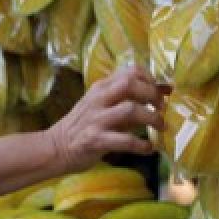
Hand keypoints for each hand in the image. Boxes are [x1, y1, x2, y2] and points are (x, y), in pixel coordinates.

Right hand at [45, 66, 169, 173]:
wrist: (56, 147)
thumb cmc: (83, 125)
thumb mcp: (103, 105)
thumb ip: (128, 99)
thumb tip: (163, 92)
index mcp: (101, 87)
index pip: (130, 71)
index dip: (150, 79)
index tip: (159, 92)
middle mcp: (99, 99)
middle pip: (130, 84)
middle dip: (152, 94)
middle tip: (161, 108)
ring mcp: (96, 119)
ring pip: (130, 110)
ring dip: (151, 118)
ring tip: (160, 127)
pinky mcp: (95, 140)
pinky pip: (125, 140)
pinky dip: (141, 144)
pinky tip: (148, 148)